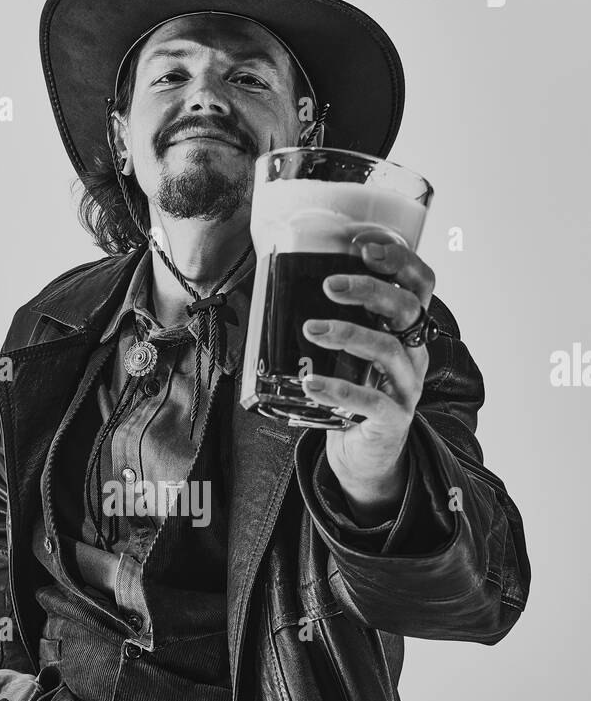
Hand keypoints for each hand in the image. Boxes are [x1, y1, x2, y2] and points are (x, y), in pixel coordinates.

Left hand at [301, 239, 435, 520]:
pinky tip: (311, 382)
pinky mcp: (392, 419)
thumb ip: (337, 321)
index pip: (420, 283)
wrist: (365, 453)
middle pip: (407, 308)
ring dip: (348, 334)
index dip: (398, 259)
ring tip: (311, 329)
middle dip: (368, 289)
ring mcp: (407, 387)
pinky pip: (371, 401)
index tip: (362, 247)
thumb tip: (279, 284)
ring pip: (388, 350)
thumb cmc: (354, 394)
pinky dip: (339, 389)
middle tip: (329, 285)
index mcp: (407, 330)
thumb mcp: (351, 353)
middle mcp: (414, 353)